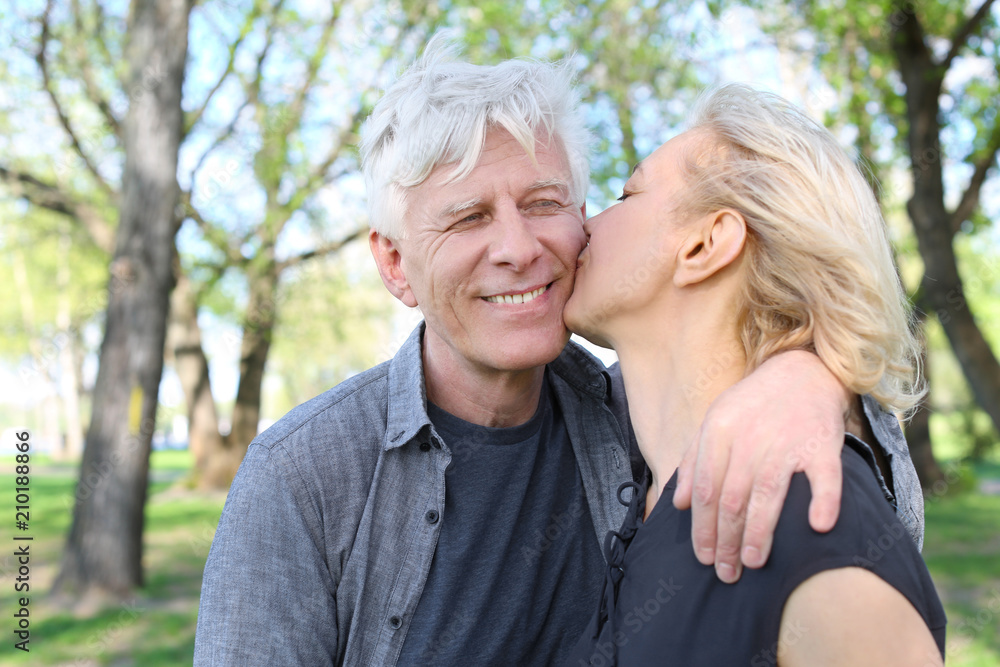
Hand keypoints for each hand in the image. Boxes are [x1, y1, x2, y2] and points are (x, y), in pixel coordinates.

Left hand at [672, 349, 850, 582]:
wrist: (802, 372)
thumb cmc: (752, 405)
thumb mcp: (714, 423)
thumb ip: (693, 461)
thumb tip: (678, 502)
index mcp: (718, 431)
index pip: (705, 489)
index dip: (702, 527)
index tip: (703, 557)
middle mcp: (749, 437)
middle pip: (732, 498)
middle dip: (726, 540)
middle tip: (726, 572)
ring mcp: (787, 441)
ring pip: (768, 494)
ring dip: (760, 533)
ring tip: (752, 562)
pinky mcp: (822, 445)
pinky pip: (824, 477)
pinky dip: (823, 501)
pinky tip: (817, 526)